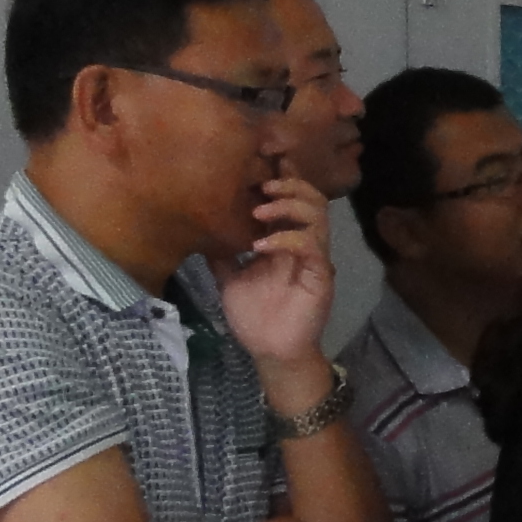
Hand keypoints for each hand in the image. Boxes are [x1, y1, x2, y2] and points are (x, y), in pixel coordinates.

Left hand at [221, 175, 338, 388]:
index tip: (258, 170)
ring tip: (261, 210)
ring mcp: (315, 259)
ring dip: (289, 206)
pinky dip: (286, 238)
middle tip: (261, 187)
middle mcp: (304, 245)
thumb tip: (201, 232)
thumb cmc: (254, 317)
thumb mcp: (229, 279)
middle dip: (289, 186)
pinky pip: (311, 246)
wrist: (269, 351)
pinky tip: (260, 246)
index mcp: (285, 242)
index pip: (292, 202)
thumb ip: (223, 256)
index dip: (282, 182)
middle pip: (313, 199)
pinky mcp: (320, 275)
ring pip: (318, 216)